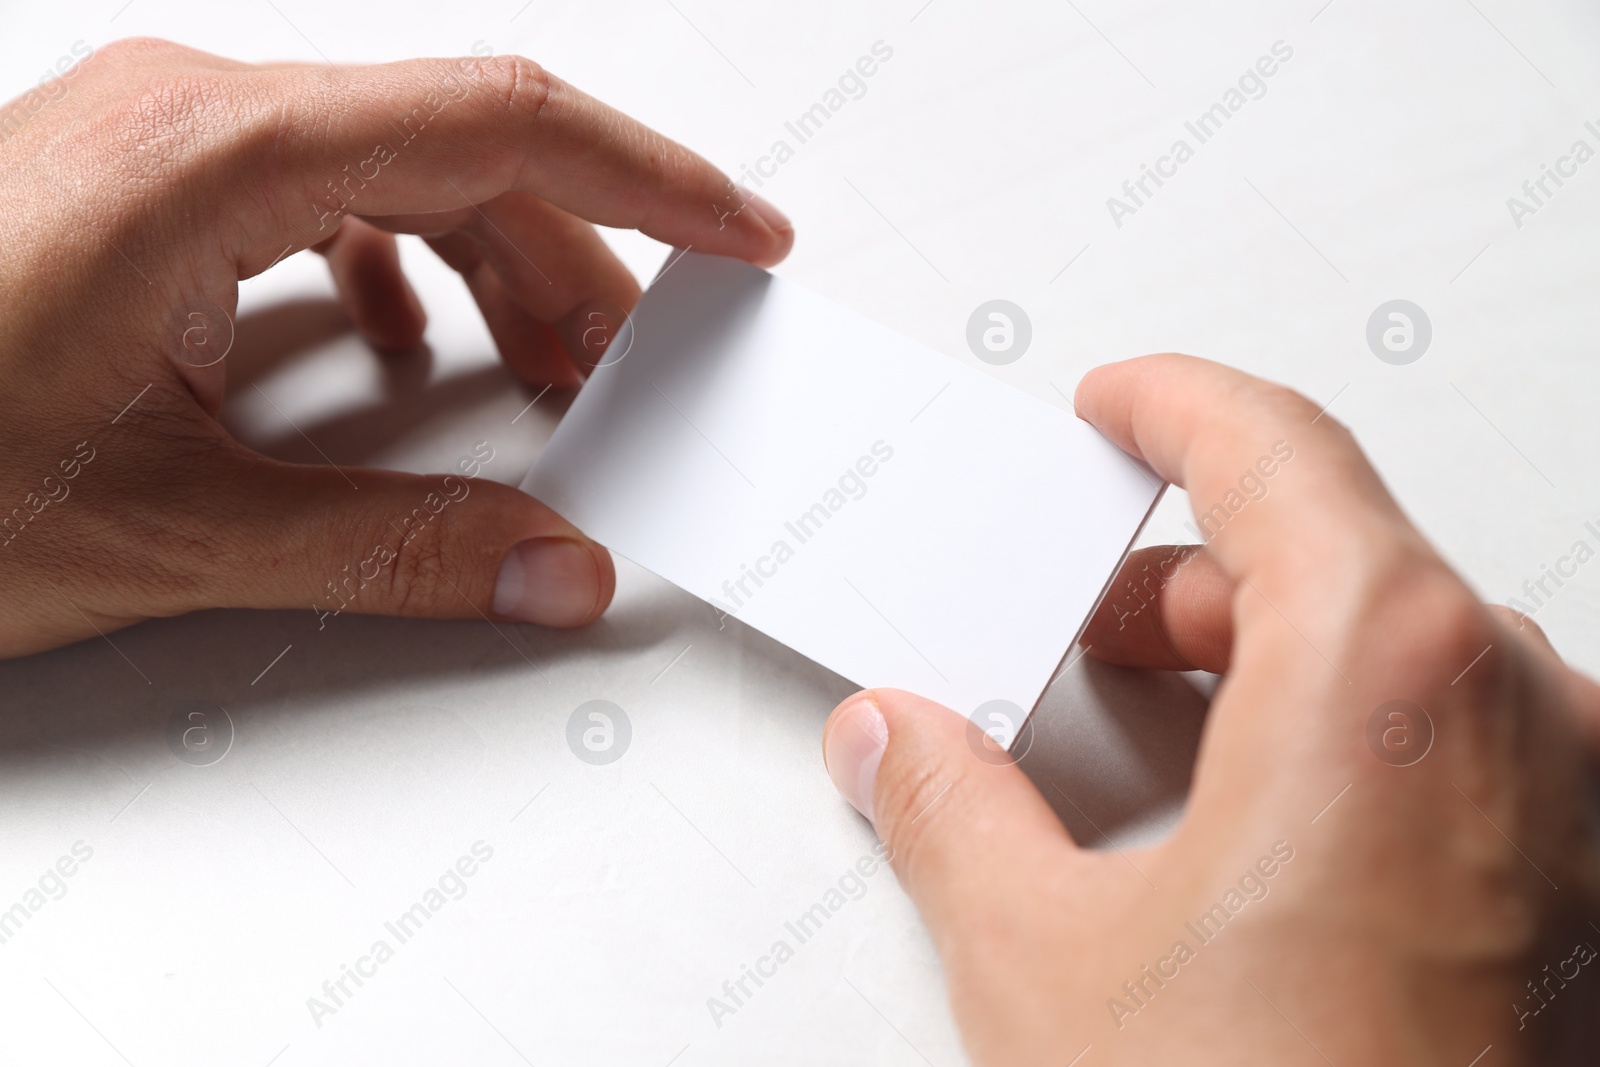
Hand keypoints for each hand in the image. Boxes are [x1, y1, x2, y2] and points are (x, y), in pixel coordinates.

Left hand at [0, 37, 790, 656]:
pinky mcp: (121, 184)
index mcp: (210, 157)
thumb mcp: (162, 533)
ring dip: (489, 263)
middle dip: (579, 261)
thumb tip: (551, 565)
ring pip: (388, 165)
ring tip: (543, 369)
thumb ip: (389, 549)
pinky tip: (396, 340)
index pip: (501, 122)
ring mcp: (146, 140)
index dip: (654, 180)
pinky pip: (309, 192)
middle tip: (638, 373)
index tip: (743, 237)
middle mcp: (182, 115)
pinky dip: (391, 262)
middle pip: (459, 147)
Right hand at [822, 354, 1599, 1063]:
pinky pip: (1460, 746)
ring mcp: (1574, 805)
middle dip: (1191, 571)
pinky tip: (1259, 813)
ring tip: (1156, 718)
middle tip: (1089, 614)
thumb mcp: (1046, 964)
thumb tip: (893, 746)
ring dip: (1270, 656)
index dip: (1178, 407)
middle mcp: (1518, 716)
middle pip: (1336, 551)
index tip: (1123, 404)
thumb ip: (950, 815)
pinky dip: (1347, 738)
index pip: (1275, 450)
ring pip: (1403, 651)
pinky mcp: (1580, 888)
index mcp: (1386, 675)